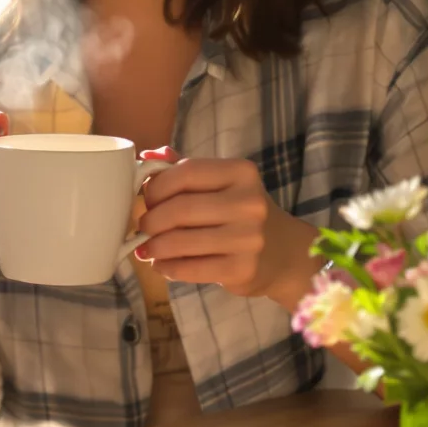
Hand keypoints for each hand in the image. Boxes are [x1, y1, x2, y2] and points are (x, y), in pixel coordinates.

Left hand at [134, 149, 318, 305]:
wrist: (284, 254)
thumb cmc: (241, 214)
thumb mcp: (222, 184)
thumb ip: (186, 170)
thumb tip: (147, 156)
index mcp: (242, 173)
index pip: (186, 172)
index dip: (156, 186)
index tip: (147, 198)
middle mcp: (249, 203)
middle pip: (180, 209)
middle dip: (151, 220)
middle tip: (144, 227)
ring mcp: (249, 238)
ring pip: (180, 241)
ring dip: (154, 246)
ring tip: (147, 248)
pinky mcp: (242, 269)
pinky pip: (190, 268)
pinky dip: (167, 267)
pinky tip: (162, 264)